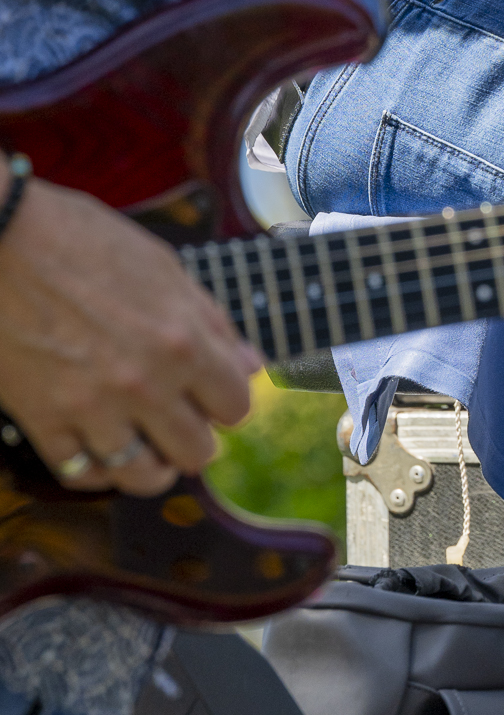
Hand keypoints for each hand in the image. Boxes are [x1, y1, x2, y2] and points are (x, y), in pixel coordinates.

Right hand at [0, 181, 258, 494]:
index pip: (236, 406)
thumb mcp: (161, 267)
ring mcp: (91, 408)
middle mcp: (144, 384)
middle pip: (196, 452)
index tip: (212, 397)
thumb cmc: (79, 239)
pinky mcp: (42, 419)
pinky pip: (80, 474)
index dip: (227, 403)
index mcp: (182, 341)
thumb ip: (210, 321)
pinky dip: (95, 471)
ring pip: (141, 476)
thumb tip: (251, 365)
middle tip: (178, 424)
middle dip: (194, 440)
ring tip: (145, 450)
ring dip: (149, 466)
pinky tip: (99, 452)